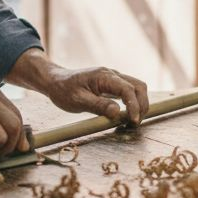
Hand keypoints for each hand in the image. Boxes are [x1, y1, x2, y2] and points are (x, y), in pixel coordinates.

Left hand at [8, 48, 149, 124]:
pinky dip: (134, 102)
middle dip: (142, 105)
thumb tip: (118, 113)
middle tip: (136, 123)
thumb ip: (98, 106)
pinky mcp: (112, 84)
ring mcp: (113, 78)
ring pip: (137, 87)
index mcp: (104, 76)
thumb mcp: (78, 101)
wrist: (55, 81)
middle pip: (138, 86)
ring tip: (133, 120)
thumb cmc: (64, 91)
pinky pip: (129, 91)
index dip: (134, 106)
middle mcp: (112, 74)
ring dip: (140, 103)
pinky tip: (127, 114)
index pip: (128, 89)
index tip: (133, 121)